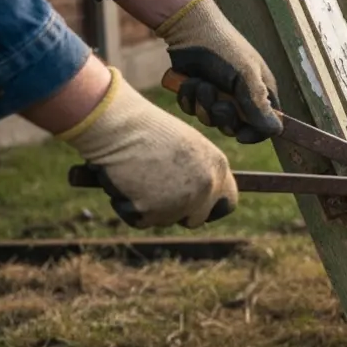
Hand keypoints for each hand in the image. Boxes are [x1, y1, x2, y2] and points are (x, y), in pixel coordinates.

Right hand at [58, 68, 237, 227]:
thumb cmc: (147, 130)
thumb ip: (199, 171)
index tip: (195, 207)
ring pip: (165, 220)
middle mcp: (206, 187)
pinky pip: (139, 220)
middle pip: (196, 219)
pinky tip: (125, 182)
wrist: (119, 126)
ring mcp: (181, 201)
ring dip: (150, 207)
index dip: (209, 208)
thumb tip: (200, 196)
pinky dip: (127, 207)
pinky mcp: (153, 212)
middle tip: (155, 191)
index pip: (228, 203)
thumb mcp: (187, 147)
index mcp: (217, 167)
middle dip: (177, 213)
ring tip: (137, 175)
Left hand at [155, 0, 282, 143]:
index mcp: (261, 92)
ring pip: (209, 119)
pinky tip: (188, 81)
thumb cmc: (224, 49)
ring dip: (202, 103)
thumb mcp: (246, 77)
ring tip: (200, 83)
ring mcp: (217, 95)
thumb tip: (276, 131)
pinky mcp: (196, 92)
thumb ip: (259, 106)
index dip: (254, 134)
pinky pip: (191, 110)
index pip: (264, 126)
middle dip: (223, 117)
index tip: (240, 135)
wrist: (189, 29)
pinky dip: (188, 98)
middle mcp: (241, 96)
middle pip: (234, 127)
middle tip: (218, 102)